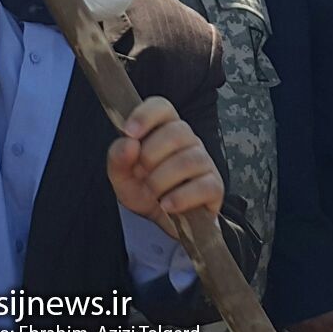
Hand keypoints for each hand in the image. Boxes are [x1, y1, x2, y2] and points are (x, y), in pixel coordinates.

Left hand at [107, 97, 222, 224]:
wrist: (161, 224)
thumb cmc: (144, 192)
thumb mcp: (121, 176)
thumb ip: (118, 157)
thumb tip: (128, 144)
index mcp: (164, 130)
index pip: (162, 107)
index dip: (146, 116)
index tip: (129, 133)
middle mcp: (188, 141)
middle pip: (176, 132)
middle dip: (150, 156)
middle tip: (141, 175)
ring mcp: (204, 162)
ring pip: (188, 161)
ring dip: (162, 181)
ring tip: (152, 194)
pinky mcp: (214, 186)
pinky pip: (203, 186)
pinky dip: (180, 198)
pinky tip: (166, 205)